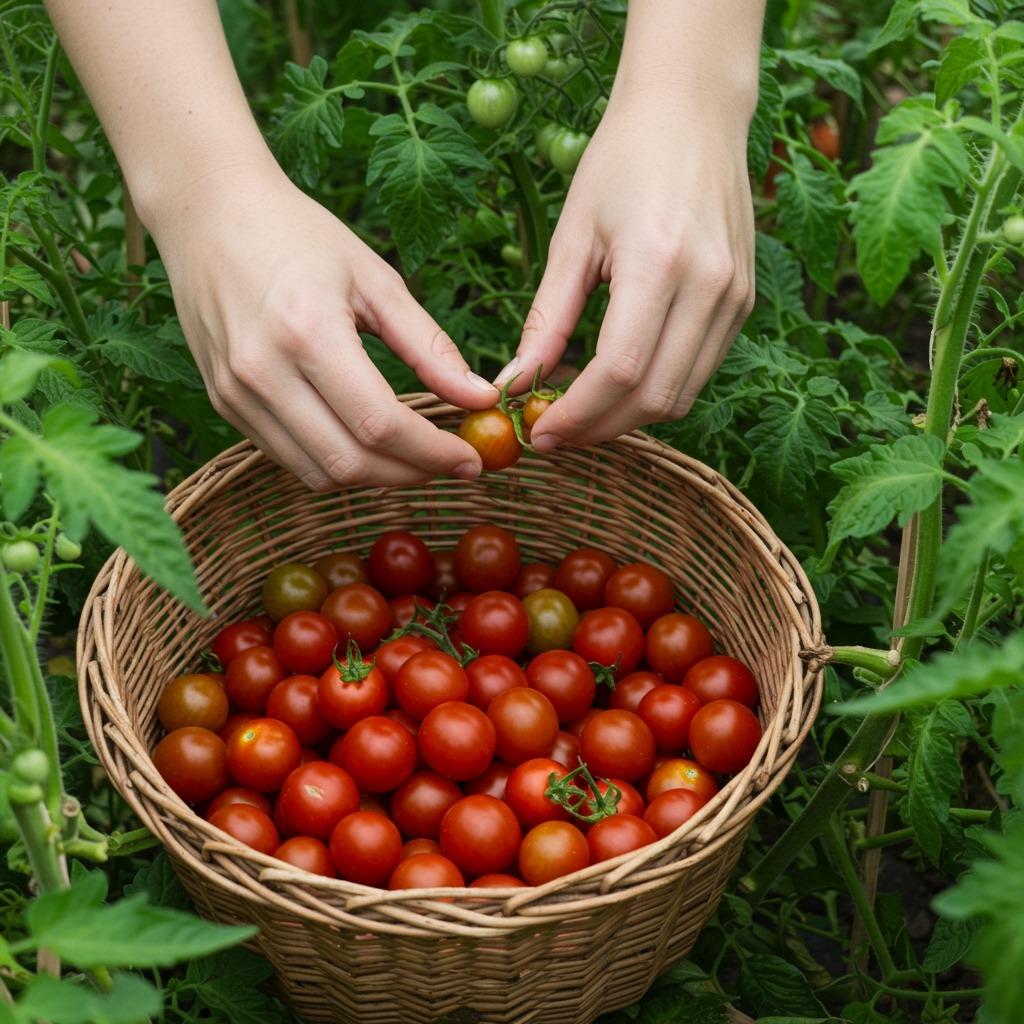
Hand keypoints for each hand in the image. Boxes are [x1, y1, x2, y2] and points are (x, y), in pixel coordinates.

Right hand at [150, 166, 498, 488]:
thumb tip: (481, 397)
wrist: (208, 211)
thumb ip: (429, 346)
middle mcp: (262, 372)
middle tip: (449, 462)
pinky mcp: (223, 403)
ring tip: (412, 456)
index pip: (379, 424)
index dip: (432, 453)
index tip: (471, 459)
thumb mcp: (375, 280)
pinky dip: (334, 463)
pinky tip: (364, 441)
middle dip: (410, 474)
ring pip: (317, 474)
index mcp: (307, 332)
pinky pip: (288, 458)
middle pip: (349, 462)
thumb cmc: (299, 235)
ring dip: (374, 477)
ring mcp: (236, 393)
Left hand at [498, 91, 754, 451]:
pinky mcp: (744, 302)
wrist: (693, 113)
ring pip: (683, 395)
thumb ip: (546, 318)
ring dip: (629, 416)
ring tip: (583, 409)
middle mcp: (710, 286)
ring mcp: (735, 297)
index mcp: (659, 262)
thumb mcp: (571, 237)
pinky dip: (658, 389)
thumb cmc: (622, 163)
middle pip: (655, 397)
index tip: (542, 432)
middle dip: (601, 427)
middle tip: (557, 430)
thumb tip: (517, 382)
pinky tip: (620, 380)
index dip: (579, 414)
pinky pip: (700, 370)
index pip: (620, 370)